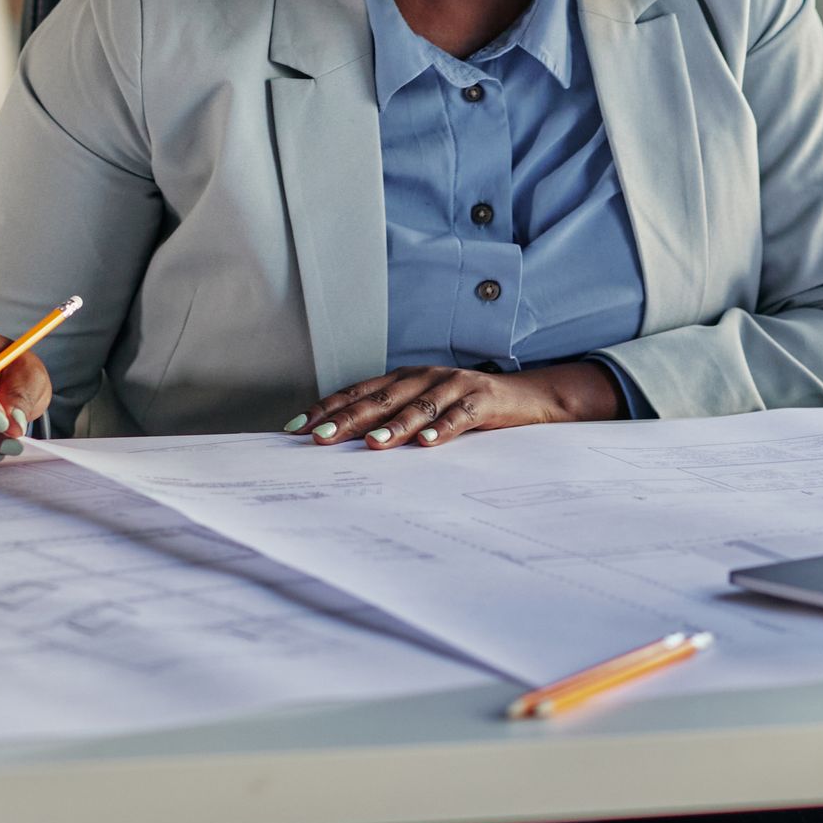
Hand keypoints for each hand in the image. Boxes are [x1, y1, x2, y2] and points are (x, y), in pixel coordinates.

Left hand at [291, 359, 626, 447]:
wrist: (526, 397)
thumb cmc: (467, 407)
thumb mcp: (426, 409)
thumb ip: (392, 421)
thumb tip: (348, 445)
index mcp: (405, 379)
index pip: (358, 391)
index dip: (328, 408)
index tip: (296, 428)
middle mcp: (424, 377)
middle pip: (381, 398)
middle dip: (349, 419)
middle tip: (321, 439)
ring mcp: (453, 386)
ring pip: (417, 406)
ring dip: (393, 426)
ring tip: (371, 445)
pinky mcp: (481, 400)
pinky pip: (459, 416)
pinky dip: (442, 430)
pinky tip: (427, 445)